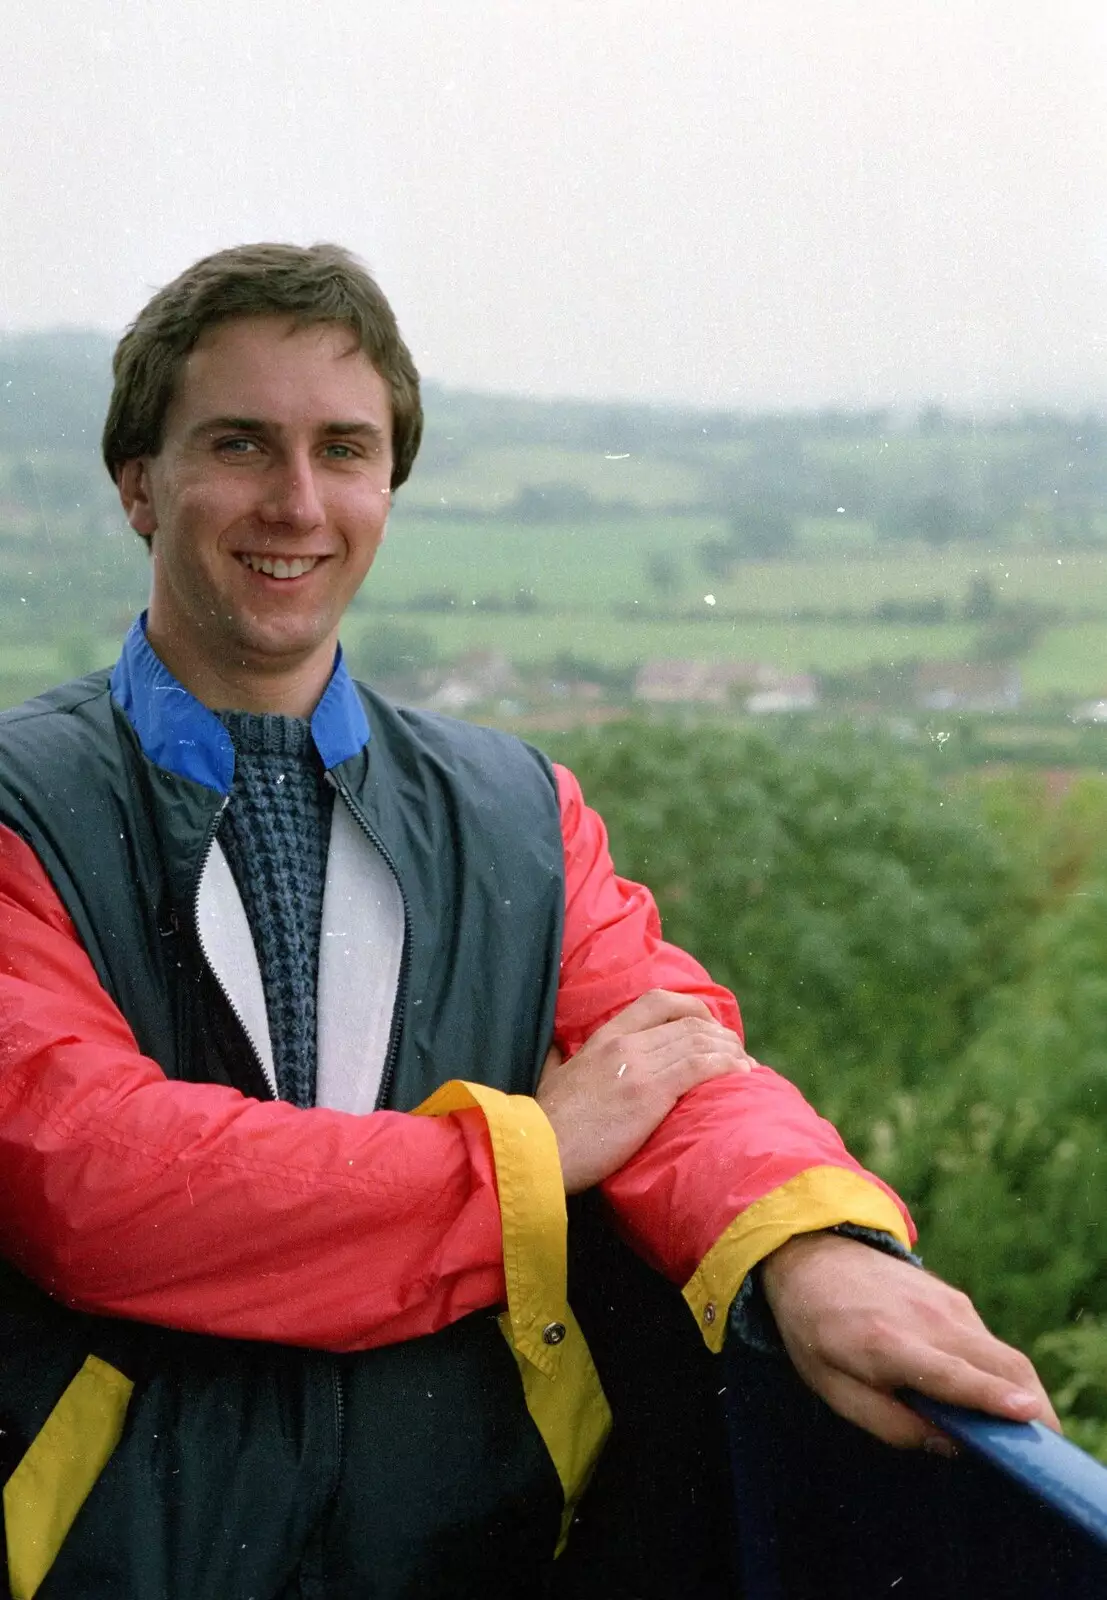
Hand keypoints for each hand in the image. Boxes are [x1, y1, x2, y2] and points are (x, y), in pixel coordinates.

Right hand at [536, 989, 750, 1194]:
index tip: (710, 1026)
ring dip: (730, 1052)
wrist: (540, 1149)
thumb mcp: (549, 1076)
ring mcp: (638, 1067)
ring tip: (747, 1065)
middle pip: (688, 1023)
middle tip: (737, 1052)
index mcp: (604, 1037)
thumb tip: (555, 1051)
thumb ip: (558, 1058)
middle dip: (720, 1035)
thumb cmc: (545, 1122)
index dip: (692, 1008)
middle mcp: (625, 1044)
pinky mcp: (650, 1094)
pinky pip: (699, 1068)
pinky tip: (743, 1075)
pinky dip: (727, 1067)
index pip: (658, 1001)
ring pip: (699, 1043)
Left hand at [759, 1232, 1059, 1449]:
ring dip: (1018, 1392)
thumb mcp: (831, 1387)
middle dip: (1032, 1407)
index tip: (1027, 1415)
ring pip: (1003, 1354)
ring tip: (1014, 1428)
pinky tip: (979, 1392)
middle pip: (1001, 1364)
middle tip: (1044, 1446)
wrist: (815, 1255)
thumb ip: (887, 1423)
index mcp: (885, 1343)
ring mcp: (946, 1303)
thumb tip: (951, 1444)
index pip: (949, 1374)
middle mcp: (925, 1319)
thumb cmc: (817, 1329)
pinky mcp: (955, 1299)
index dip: (989, 1398)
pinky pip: (987, 1343)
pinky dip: (997, 1372)